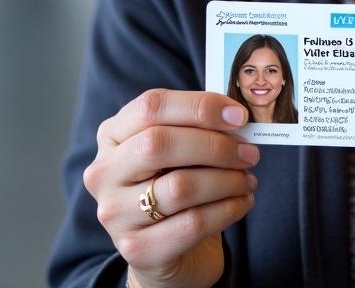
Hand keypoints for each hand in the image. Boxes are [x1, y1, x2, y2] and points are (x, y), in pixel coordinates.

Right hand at [83, 89, 257, 287]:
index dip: (200, 106)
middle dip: (216, 146)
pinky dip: (227, 209)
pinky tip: (242, 202)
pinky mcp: (135, 248)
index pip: (152, 106)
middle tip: (250, 153)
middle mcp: (104, 172)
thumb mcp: (180, 146)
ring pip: (179, 187)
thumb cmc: (175, 180)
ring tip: (248, 180)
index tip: (239, 116)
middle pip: (160, 144)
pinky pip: (191, 223)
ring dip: (227, 180)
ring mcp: (114, 213)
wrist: (165, 246)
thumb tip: (237, 117)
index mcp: (113, 133)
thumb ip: (199, 126)